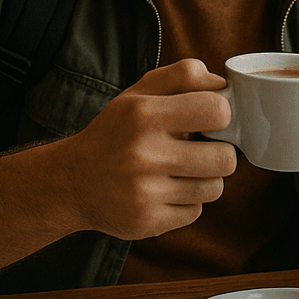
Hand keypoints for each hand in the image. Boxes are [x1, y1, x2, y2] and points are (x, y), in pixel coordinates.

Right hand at [50, 58, 237, 240]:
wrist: (72, 181)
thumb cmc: (116, 132)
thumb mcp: (139, 93)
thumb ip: (183, 76)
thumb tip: (224, 86)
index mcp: (143, 114)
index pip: (217, 110)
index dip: (222, 115)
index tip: (209, 119)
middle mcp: (143, 154)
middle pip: (225, 159)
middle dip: (219, 153)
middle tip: (200, 150)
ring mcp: (144, 192)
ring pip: (214, 188)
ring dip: (204, 179)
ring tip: (180, 171)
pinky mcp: (147, 221)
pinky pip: (195, 211)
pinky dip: (186, 202)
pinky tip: (164, 192)